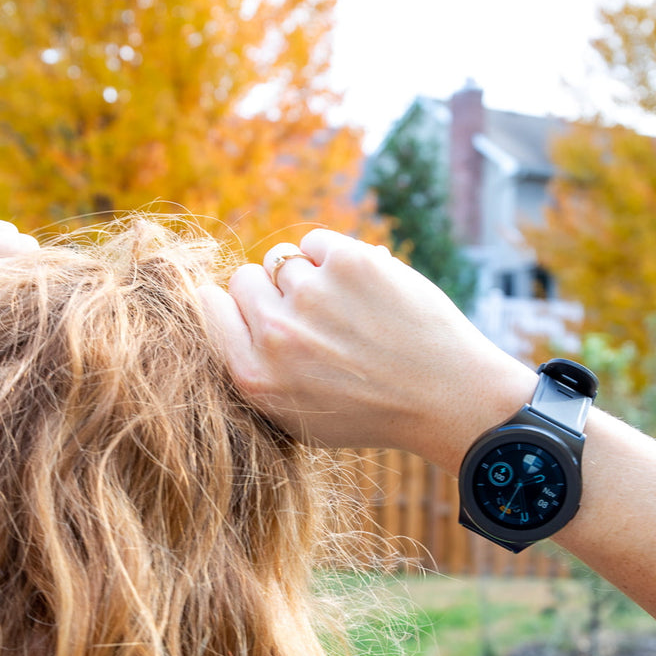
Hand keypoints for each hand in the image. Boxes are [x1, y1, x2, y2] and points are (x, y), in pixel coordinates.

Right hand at [203, 229, 536, 468]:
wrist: (447, 397)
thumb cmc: (370, 410)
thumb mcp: (294, 413)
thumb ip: (254, 366)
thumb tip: (225, 304)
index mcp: (254, 377)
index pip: (209, 306)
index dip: (236, 308)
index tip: (263, 317)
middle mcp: (276, 335)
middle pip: (245, 278)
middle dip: (273, 292)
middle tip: (315, 319)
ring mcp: (312, 293)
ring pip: (283, 258)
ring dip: (309, 276)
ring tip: (346, 310)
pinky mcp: (350, 262)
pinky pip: (318, 241)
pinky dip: (336, 258)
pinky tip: (362, 289)